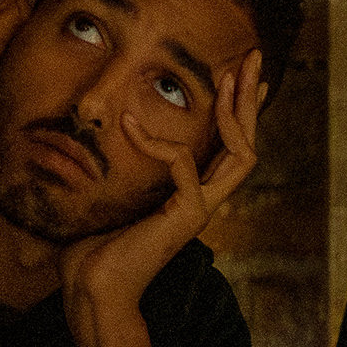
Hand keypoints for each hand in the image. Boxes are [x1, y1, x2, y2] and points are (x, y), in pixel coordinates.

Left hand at [60, 51, 266, 340]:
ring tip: (229, 76)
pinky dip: (157, 141)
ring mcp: (201, 207)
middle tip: (253, 59)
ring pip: (240, 152)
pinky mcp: (187, 215)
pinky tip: (129, 124)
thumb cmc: (96, 246)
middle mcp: (206, 199)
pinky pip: (182, 163)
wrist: (93, 288)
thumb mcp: (115, 193)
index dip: (238, 109)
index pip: (230, 145)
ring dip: (235, 110)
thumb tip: (105, 127)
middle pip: (247, 142)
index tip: (238, 74)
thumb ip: (124, 165)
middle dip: (250, 98)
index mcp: (193, 193)